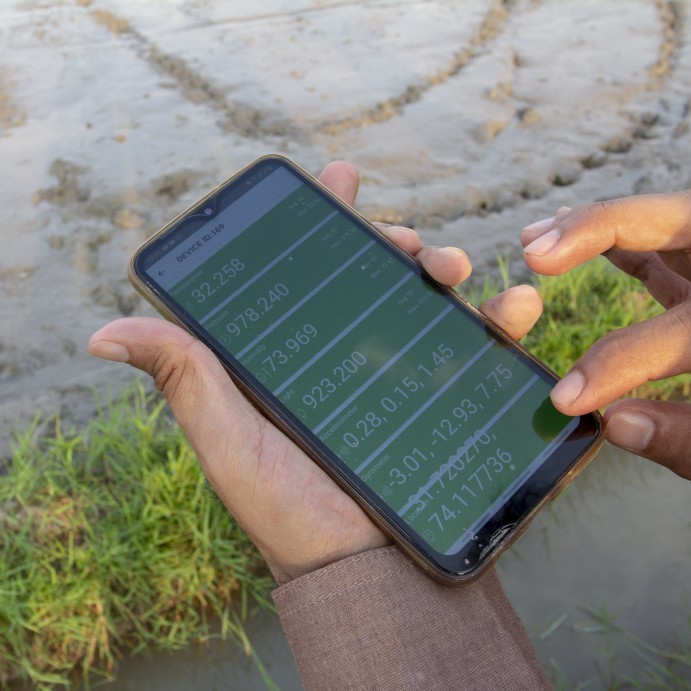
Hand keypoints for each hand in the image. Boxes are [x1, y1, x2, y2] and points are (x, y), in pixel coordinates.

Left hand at [88, 161, 542, 582]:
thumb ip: (184, 380)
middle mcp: (349, 354)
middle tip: (403, 239)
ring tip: (454, 268)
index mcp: (297, 355)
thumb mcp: (226, 440)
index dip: (324, 220)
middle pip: (377, 275)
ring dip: (448, 268)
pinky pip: (480, 347)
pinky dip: (501, 318)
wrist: (362, 568)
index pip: (310, 272)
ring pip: (430, 299)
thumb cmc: (287, 508)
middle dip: (394, 241)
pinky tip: (516, 304)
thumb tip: (102, 334)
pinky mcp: (445, 396)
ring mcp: (400, 372)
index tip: (340, 176)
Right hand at [521, 191, 690, 478]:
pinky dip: (608, 239)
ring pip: (656, 220)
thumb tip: (613, 425)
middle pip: (671, 224)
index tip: (565, 400)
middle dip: (596, 231)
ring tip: (534, 241)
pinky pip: (653, 245)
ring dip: (588, 226)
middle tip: (536, 253)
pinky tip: (564, 236)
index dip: (613, 368)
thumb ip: (685, 439)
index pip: (672, 338)